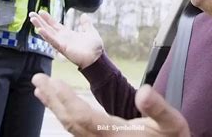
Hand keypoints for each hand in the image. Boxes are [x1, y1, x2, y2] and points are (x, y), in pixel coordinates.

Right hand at [29, 11, 102, 68]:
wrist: (98, 58)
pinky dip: (46, 35)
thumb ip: (86, 24)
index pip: (55, 25)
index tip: (41, 11)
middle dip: (40, 21)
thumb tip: (84, 15)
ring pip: (48, 33)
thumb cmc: (94, 48)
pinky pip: (53, 41)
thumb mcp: (90, 32)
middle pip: (48, 28)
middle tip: (31, 13)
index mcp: (68, 34)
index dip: (48, 19)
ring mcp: (62, 44)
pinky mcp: (63, 48)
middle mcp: (63, 39)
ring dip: (40, 26)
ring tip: (32, 19)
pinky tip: (40, 29)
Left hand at [31, 74, 190, 136]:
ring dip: (56, 106)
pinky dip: (65, 114)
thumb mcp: (173, 124)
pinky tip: (61, 105)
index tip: (51, 82)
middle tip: (37, 80)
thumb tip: (144, 91)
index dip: (64, 99)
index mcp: (116, 135)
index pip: (82, 116)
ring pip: (71, 127)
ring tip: (42, 90)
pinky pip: (78, 129)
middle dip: (53, 100)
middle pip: (71, 121)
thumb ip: (159, 108)